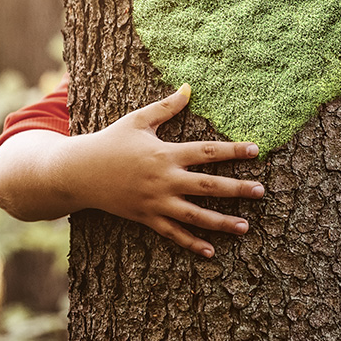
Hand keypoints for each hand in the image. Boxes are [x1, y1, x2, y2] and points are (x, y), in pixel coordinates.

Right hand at [72, 84, 264, 257]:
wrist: (78, 172)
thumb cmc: (110, 142)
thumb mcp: (137, 120)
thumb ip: (166, 107)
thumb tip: (189, 88)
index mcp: (166, 153)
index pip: (207, 151)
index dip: (233, 150)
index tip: (256, 150)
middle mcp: (164, 179)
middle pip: (208, 185)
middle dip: (237, 188)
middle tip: (261, 191)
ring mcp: (155, 202)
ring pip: (194, 215)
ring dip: (221, 222)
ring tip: (245, 226)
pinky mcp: (145, 218)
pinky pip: (172, 234)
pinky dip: (191, 243)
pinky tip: (211, 251)